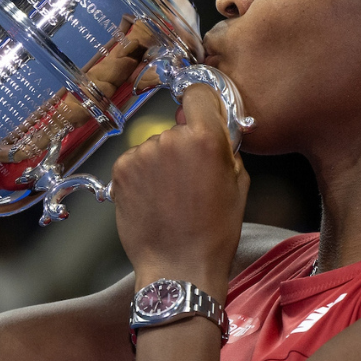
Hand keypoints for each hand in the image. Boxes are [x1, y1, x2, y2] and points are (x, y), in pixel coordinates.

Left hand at [112, 84, 248, 300]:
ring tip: (171, 198)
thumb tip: (214, 127)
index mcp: (205, 138)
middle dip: (183, 147)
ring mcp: (142, 154)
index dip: (201, 103)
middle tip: (191, 180)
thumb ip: (226, 148)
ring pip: (155, 146)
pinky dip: (142, 177)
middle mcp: (170, 139)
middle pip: (177, 128)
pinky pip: (136, 162)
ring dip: (161, 164)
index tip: (200, 112)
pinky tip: (154, 201)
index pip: (198, 92)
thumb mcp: (239, 185)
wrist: (178, 268)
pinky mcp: (121, 170)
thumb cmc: (214, 233)